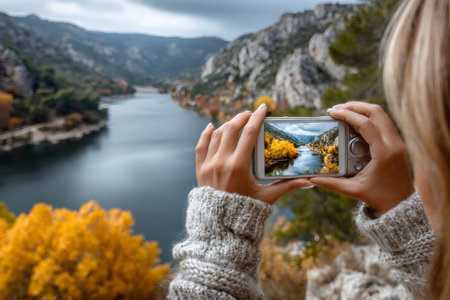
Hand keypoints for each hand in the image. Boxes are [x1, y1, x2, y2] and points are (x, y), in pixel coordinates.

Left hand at [195, 104, 310, 204]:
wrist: (220, 226)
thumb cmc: (245, 211)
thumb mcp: (267, 198)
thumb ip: (287, 186)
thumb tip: (308, 181)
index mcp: (238, 166)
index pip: (248, 133)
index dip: (256, 118)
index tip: (263, 108)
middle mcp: (221, 162)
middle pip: (231, 129)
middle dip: (242, 118)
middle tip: (250, 114)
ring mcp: (208, 165)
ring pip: (216, 135)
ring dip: (227, 125)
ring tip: (237, 122)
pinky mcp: (200, 170)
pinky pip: (201, 146)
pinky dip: (206, 134)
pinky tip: (212, 127)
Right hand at [310, 102, 413, 212]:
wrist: (402, 204)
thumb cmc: (380, 198)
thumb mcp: (354, 191)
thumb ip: (332, 184)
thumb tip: (313, 178)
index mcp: (384, 152)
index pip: (365, 124)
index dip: (347, 114)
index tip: (332, 112)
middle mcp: (394, 143)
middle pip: (376, 111)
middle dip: (355, 105)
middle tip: (337, 108)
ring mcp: (398, 142)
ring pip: (382, 114)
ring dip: (363, 109)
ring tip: (344, 111)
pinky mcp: (398, 143)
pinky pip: (384, 122)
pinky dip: (370, 117)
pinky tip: (356, 122)